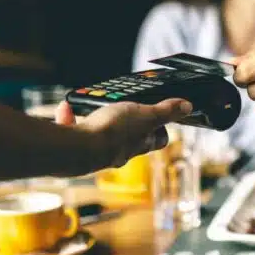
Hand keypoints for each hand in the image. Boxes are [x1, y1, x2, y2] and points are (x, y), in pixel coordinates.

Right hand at [54, 98, 191, 169]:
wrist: (77, 150)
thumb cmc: (114, 134)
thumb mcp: (146, 115)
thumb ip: (166, 111)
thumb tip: (188, 107)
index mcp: (140, 143)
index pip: (159, 138)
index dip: (162, 127)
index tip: (162, 115)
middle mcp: (120, 150)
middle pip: (130, 136)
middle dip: (128, 121)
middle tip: (125, 106)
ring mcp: (98, 150)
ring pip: (100, 132)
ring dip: (96, 118)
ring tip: (93, 104)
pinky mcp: (76, 148)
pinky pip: (74, 130)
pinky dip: (70, 118)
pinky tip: (66, 108)